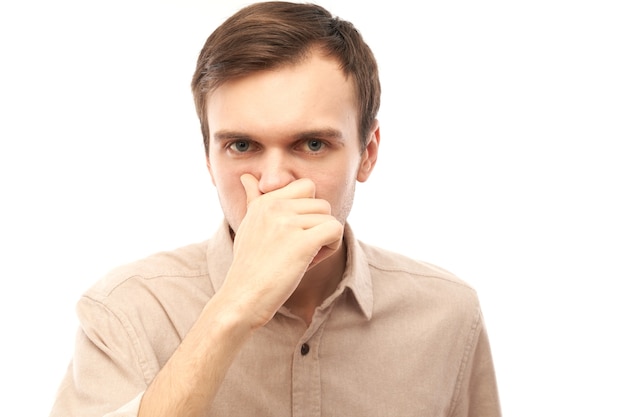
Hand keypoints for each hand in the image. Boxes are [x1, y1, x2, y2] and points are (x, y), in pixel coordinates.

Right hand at [218, 174, 342, 328]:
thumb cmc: (249, 266)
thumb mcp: (248, 226)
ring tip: (304, 257)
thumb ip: (253, 199)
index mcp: (265, 201)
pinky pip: (335, 230)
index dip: (308, 211)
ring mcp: (287, 223)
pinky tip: (313, 260)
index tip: (294, 233)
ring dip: (325, 239)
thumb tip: (246, 177)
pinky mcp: (301, 242)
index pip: (306, 187)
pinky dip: (332, 246)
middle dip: (318, 227)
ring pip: (329, 218)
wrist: (242, 297)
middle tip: (301, 249)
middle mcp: (275, 207)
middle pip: (322, 204)